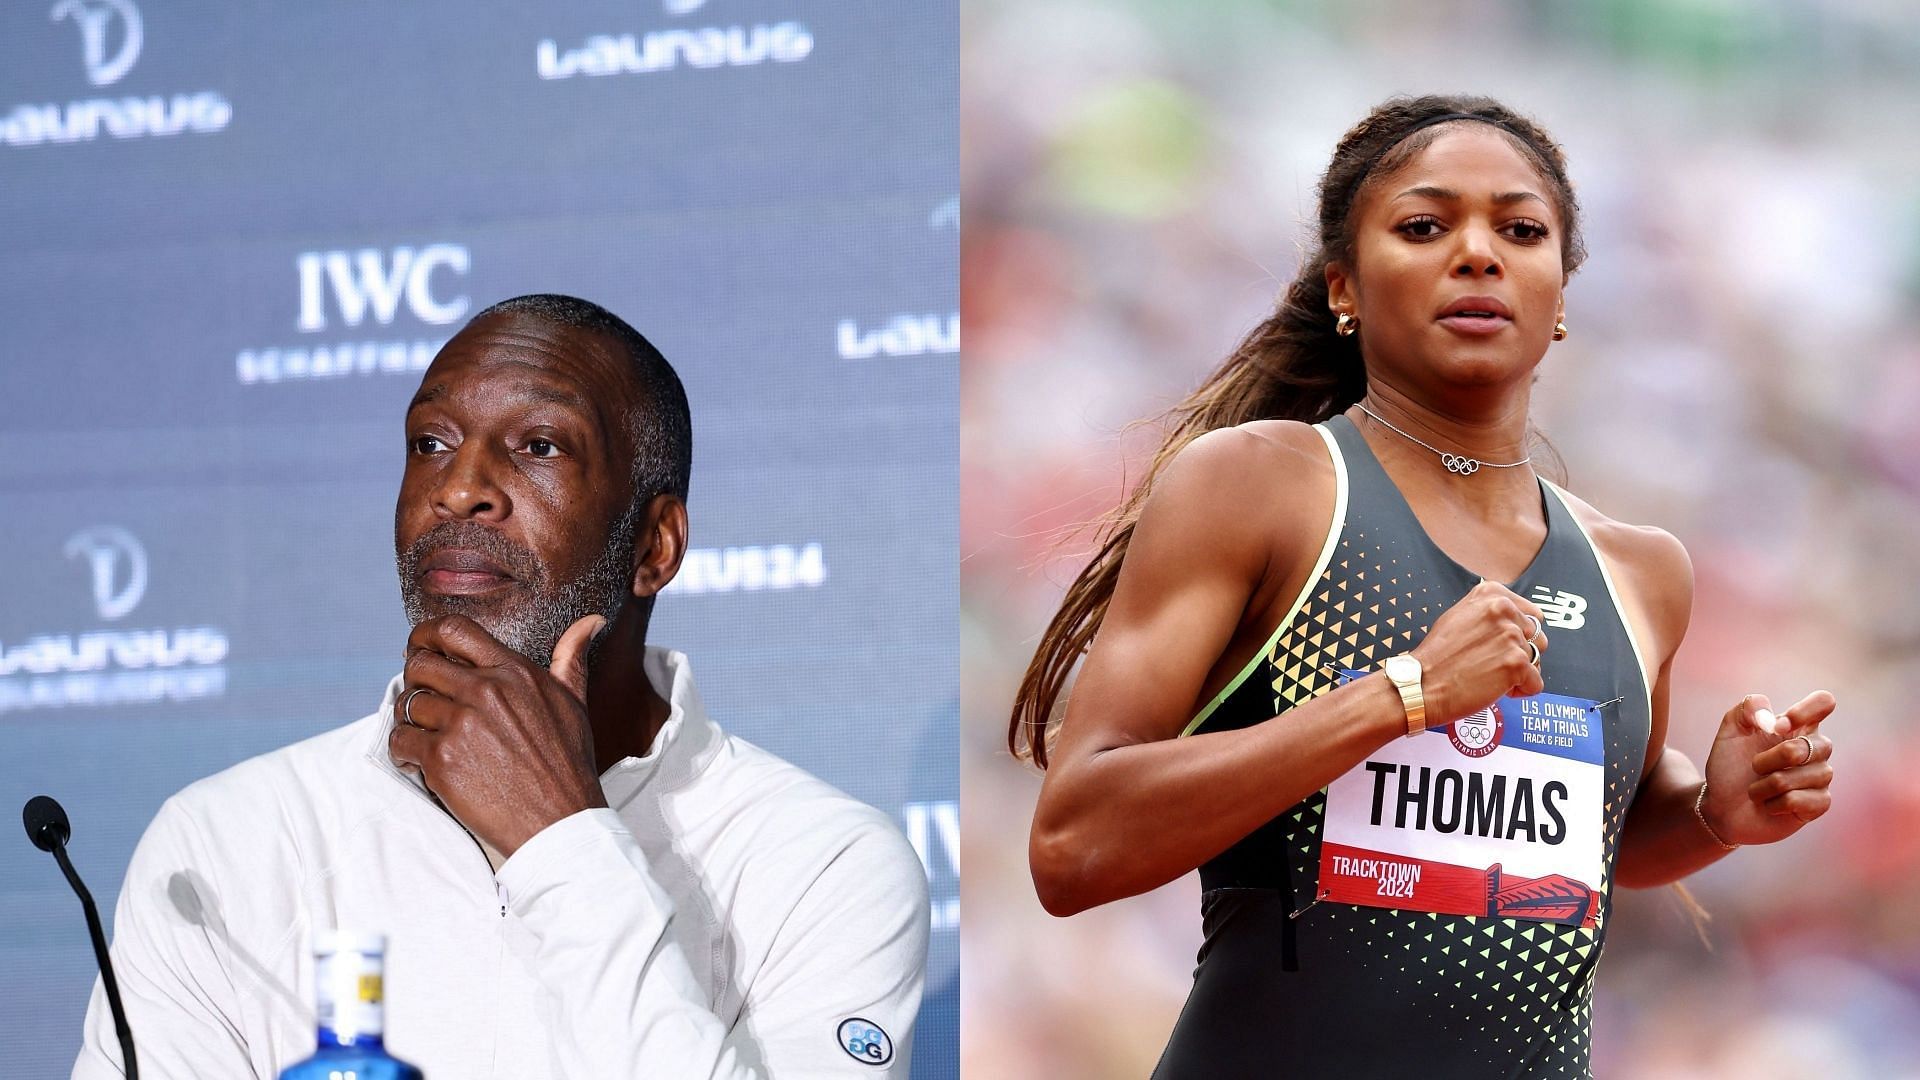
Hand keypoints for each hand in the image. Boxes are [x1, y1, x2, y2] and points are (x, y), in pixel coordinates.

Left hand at [388, 614, 608, 856]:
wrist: (559, 822)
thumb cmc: (568, 764)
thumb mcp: (574, 703)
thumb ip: (571, 659)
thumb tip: (590, 622)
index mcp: (514, 672)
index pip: (454, 630)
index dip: (427, 634)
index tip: (421, 647)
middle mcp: (485, 691)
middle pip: (420, 664)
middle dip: (415, 680)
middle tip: (424, 701)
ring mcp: (461, 725)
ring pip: (406, 703)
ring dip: (409, 719)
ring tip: (424, 736)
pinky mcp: (441, 760)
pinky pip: (399, 739)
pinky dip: (402, 751)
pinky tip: (419, 762)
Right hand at [1409, 580, 1547, 723]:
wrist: (1422, 683)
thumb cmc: (1437, 656)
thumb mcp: (1459, 616)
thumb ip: (1489, 613)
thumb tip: (1516, 619)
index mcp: (1491, 594)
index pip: (1532, 615)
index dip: (1519, 635)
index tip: (1499, 645)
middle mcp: (1503, 610)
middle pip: (1538, 638)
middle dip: (1521, 654)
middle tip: (1491, 663)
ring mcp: (1511, 636)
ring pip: (1537, 661)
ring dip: (1520, 673)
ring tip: (1492, 675)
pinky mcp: (1515, 663)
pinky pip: (1536, 683)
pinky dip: (1521, 691)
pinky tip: (1495, 689)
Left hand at [1701, 691, 1836, 845]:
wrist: (1721, 806)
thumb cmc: (1730, 767)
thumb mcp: (1729, 733)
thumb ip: (1745, 709)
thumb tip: (1767, 711)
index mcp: (1798, 726)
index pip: (1823, 702)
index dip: (1805, 711)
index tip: (1778, 727)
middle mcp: (1815, 748)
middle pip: (1810, 746)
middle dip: (1771, 758)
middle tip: (1754, 766)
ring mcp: (1820, 776)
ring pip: (1804, 775)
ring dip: (1767, 784)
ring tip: (1757, 789)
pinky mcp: (1819, 803)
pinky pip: (1800, 799)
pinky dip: (1774, 803)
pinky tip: (1769, 805)